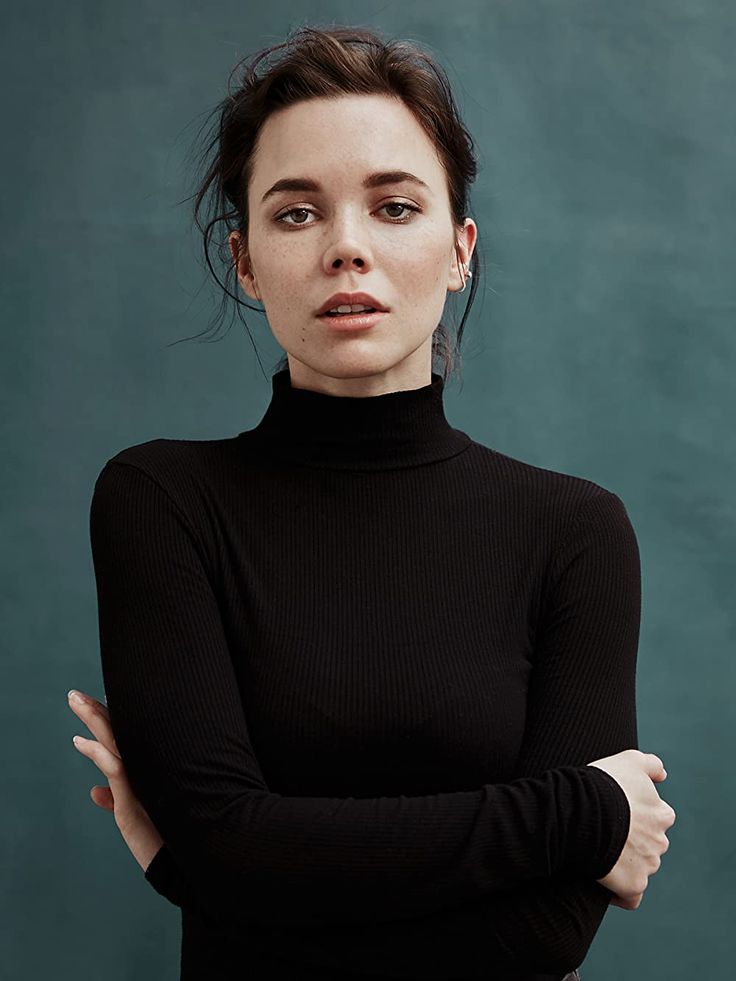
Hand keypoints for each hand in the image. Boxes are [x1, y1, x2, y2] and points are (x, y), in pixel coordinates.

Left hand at [68, 688, 162, 871]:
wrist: (187, 864)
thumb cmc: (168, 838)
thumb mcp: (134, 813)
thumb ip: (116, 798)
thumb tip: (94, 791)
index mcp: (149, 771)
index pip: (126, 738)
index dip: (108, 719)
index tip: (93, 703)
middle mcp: (149, 769)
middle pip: (120, 731)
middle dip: (96, 710)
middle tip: (74, 694)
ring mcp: (144, 781)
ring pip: (115, 740)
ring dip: (93, 718)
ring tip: (74, 700)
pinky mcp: (135, 798)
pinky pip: (114, 766)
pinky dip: (95, 752)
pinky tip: (78, 742)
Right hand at [587, 749, 675, 908]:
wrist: (581, 811)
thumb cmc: (603, 783)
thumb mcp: (629, 760)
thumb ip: (651, 764)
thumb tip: (663, 775)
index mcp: (662, 814)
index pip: (656, 818)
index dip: (635, 814)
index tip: (615, 811)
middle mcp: (659, 841)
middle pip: (649, 845)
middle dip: (631, 841)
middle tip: (603, 831)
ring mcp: (647, 865)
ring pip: (640, 868)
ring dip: (624, 863)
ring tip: (597, 852)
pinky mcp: (632, 885)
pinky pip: (631, 896)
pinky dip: (621, 893)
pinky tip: (606, 882)